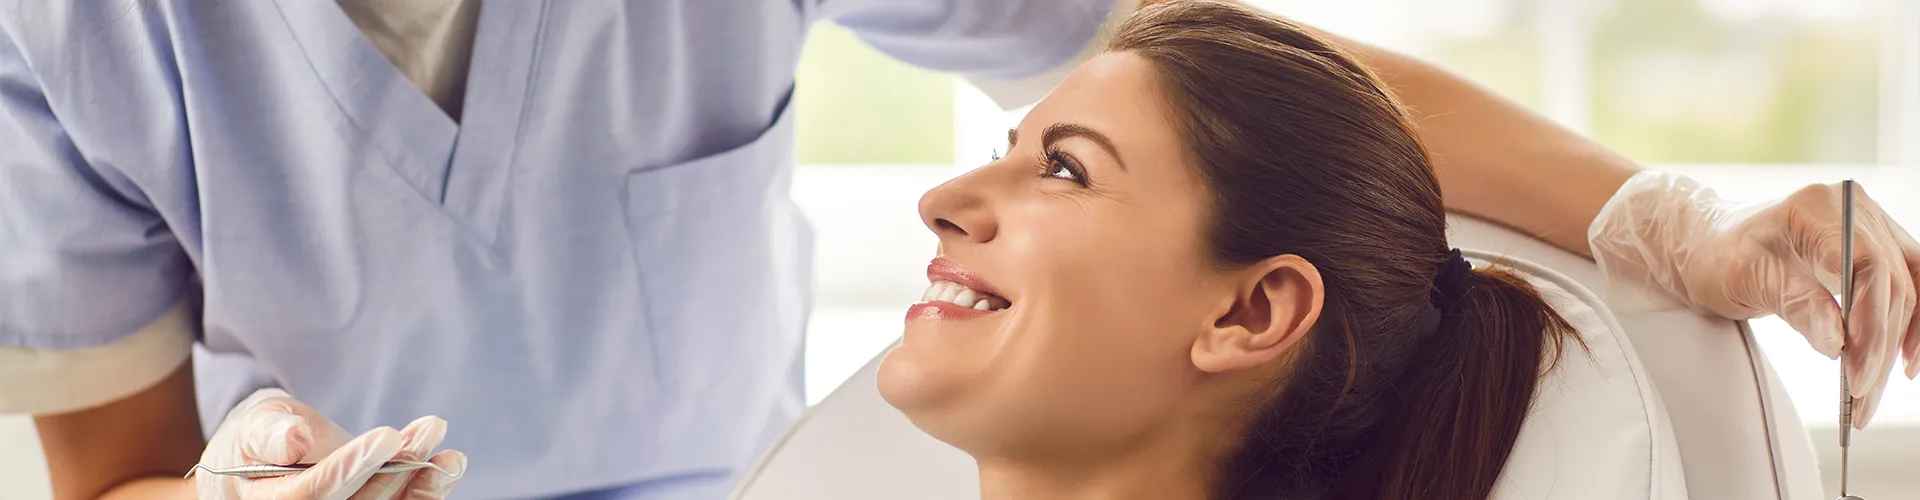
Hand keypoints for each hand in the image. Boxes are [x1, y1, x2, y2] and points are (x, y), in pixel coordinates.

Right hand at [192, 388, 466, 498]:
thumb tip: (294, 439)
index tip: (387, 436)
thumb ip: (270, 434)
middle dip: (396, 468)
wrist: (276, 458)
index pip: (311, 494)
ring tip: (446, 450)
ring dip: (421, 482)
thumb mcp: (258, 426)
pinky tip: (448, 464)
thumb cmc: (263, 440)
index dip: (350, 467)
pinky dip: (427, 491)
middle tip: (428, 430)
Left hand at [1589, 171, 1919, 428]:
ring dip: (1895, 348)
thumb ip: (1794, 303)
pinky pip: (1909, 288)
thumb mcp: (1744, 277)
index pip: (1868, 267)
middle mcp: (1854, 210)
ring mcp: (1870, 227)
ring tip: (1869, 397)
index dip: (1871, 325)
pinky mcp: (1875, 250)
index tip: (1857, 375)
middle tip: (1860, 400)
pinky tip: (1903, 363)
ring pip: (1907, 292)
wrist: (1707, 243)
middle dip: (1879, 350)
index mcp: (1819, 207)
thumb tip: (1838, 343)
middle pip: (1892, 286)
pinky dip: (1908, 327)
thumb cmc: (1716, 254)